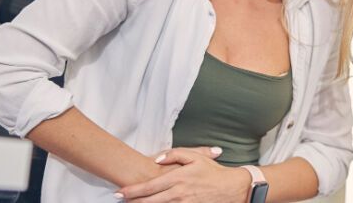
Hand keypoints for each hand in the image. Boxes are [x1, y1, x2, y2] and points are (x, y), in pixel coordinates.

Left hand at [117, 148, 250, 202]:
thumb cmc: (213, 172)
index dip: (132, 191)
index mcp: (177, 178)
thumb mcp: (195, 157)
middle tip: (120, 200)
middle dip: (133, 201)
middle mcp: (177, 193)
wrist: (232, 189)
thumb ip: (174, 154)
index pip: (149, 186)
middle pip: (149, 201)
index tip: (119, 192)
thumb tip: (156, 158)